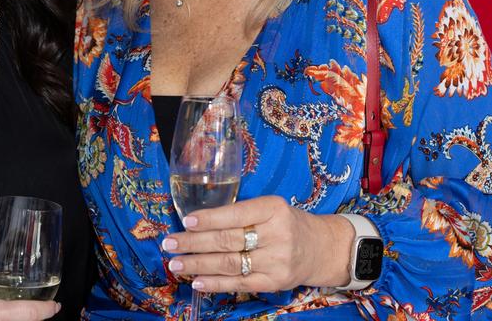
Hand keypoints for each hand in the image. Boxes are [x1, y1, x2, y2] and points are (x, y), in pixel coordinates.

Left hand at [160, 196, 353, 293]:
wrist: (321, 248)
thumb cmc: (286, 223)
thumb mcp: (271, 208)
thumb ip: (241, 213)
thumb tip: (196, 222)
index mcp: (274, 209)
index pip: (236, 214)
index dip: (209, 219)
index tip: (186, 221)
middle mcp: (277, 235)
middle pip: (229, 240)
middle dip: (194, 243)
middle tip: (170, 243)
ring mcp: (276, 261)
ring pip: (230, 264)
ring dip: (198, 265)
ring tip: (176, 263)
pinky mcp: (274, 282)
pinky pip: (239, 284)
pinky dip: (215, 284)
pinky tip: (196, 281)